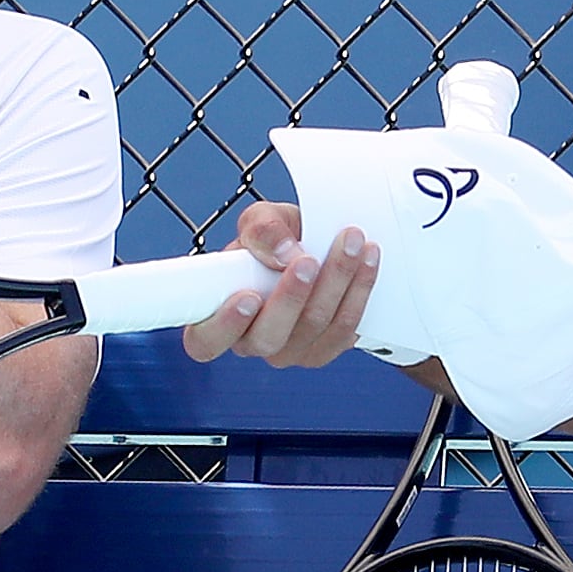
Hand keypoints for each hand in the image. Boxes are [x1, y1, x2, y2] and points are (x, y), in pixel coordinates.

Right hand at [179, 201, 380, 365]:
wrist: (318, 245)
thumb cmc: (277, 238)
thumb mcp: (261, 220)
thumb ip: (262, 228)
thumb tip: (284, 253)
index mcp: (217, 318)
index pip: (205, 341)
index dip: (224, 325)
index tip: (247, 296)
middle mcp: (251, 342)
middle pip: (269, 337)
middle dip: (292, 296)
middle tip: (309, 259)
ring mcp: (289, 351)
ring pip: (313, 327)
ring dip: (336, 281)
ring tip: (350, 241)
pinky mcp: (324, 349)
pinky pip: (345, 329)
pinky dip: (359, 290)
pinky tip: (367, 260)